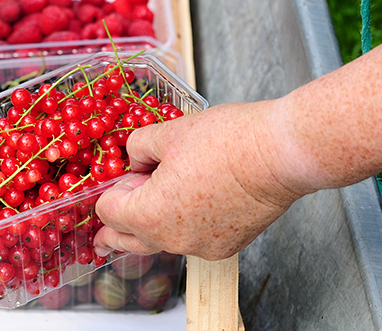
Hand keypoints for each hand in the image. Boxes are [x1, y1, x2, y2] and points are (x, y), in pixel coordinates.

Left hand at [93, 102, 306, 259]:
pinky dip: (187, 225)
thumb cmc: (226, 141)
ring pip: (164, 240)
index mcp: (150, 214)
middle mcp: (172, 240)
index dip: (111, 190)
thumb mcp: (166, 133)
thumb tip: (135, 159)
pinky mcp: (226, 246)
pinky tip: (198, 198)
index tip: (122, 176)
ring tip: (164, 194)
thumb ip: (138, 148)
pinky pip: (193, 239)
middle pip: (130, 242)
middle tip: (102, 237)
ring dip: (155, 223)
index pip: (108, 213)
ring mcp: (201, 247)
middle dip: (115, 233)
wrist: (279, 154)